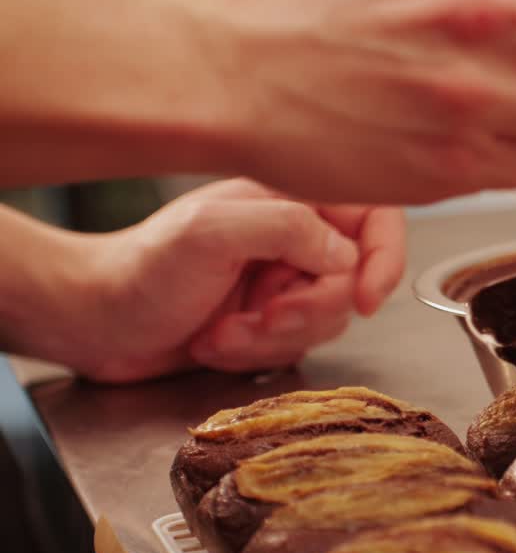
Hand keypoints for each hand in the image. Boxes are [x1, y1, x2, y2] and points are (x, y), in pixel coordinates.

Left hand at [68, 179, 405, 381]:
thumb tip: (347, 258)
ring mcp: (281, 281)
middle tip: (262, 316)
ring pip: (326, 322)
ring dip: (273, 337)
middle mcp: (294, 238)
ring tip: (221, 332)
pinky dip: (255, 353)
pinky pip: (295, 347)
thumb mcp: (214, 234)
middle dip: (306, 312)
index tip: (366, 298)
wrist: (93, 321)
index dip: (384, 258)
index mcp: (290, 199)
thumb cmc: (141, 269)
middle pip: (351, 282)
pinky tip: (214, 342)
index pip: (374, 217)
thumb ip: (290, 229)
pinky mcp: (267, 321)